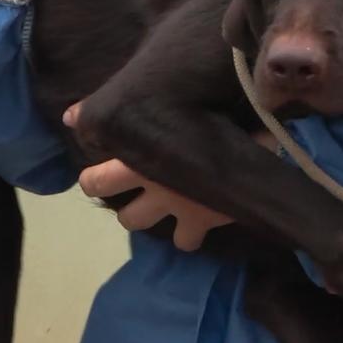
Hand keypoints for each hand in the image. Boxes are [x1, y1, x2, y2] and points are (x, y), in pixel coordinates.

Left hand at [63, 103, 278, 250]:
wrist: (263, 151)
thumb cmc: (229, 114)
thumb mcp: (196, 100)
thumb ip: (153, 100)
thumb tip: (79, 111)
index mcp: (142, 138)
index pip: (97, 134)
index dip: (93, 137)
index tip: (102, 135)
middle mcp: (147, 173)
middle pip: (96, 186)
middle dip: (100, 183)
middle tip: (117, 174)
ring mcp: (169, 202)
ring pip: (131, 220)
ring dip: (140, 212)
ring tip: (154, 200)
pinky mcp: (197, 222)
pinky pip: (184, 242)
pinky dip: (187, 235)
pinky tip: (195, 223)